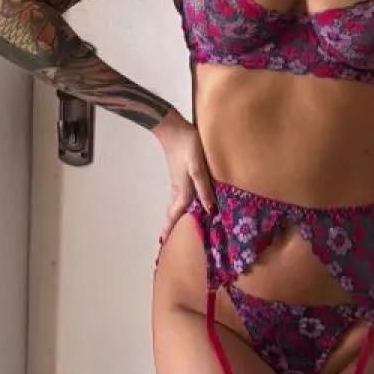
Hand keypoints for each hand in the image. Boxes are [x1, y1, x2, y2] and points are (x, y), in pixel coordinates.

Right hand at [154, 109, 214, 250]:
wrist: (173, 129)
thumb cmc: (187, 146)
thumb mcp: (198, 167)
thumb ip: (204, 187)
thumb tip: (209, 209)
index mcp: (183, 191)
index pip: (176, 215)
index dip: (171, 229)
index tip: (163, 243)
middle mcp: (178, 190)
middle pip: (173, 212)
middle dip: (170, 226)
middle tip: (167, 240)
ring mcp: (177, 183)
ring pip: (175, 205)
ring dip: (174, 217)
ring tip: (174, 227)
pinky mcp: (179, 176)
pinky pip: (177, 197)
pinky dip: (178, 206)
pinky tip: (184, 205)